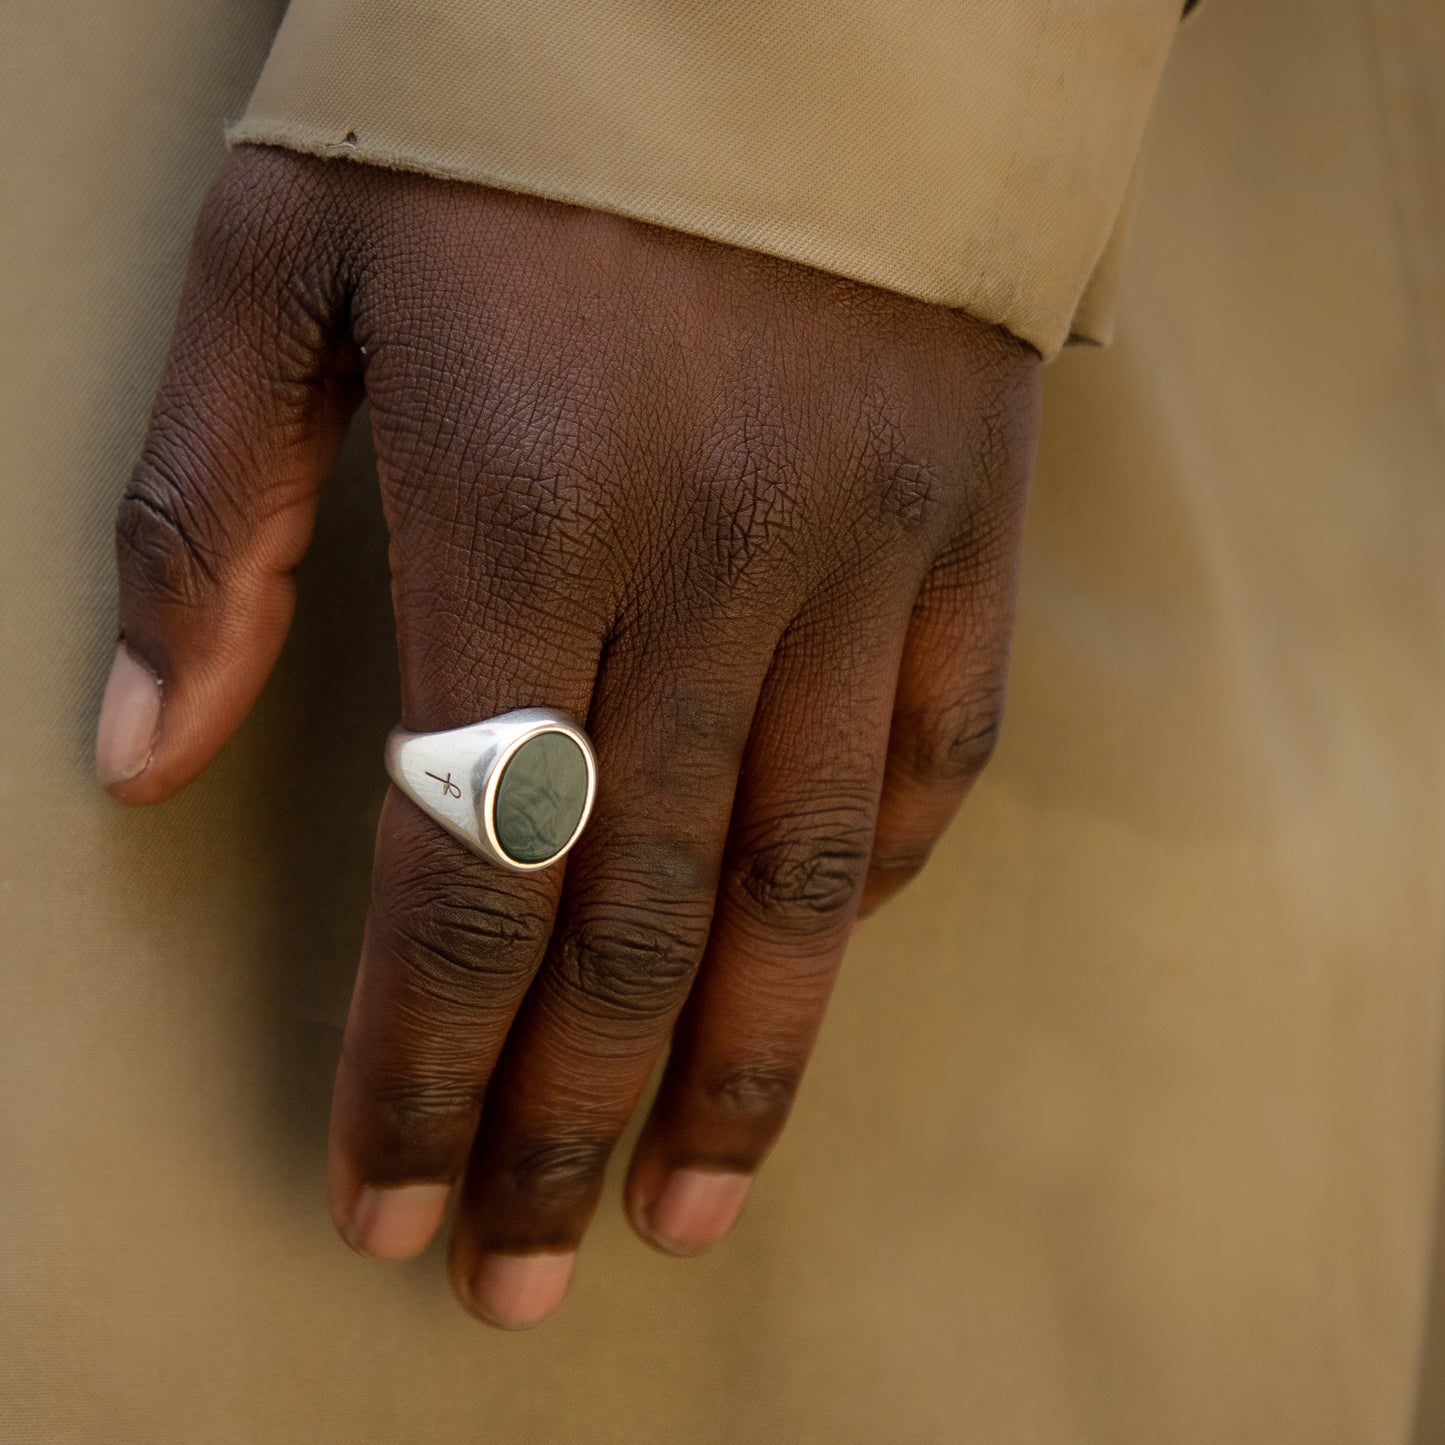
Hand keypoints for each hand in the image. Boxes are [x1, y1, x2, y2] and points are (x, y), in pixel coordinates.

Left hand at [98, 146, 1038, 1327]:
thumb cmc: (511, 108)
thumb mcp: (291, 255)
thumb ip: (207, 517)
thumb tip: (140, 757)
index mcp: (520, 507)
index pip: (457, 861)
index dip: (416, 1059)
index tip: (388, 1200)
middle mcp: (711, 566)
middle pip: (632, 915)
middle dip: (568, 1120)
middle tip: (529, 1275)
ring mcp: (863, 556)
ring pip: (806, 875)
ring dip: (743, 1063)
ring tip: (695, 1206)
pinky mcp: (963, 529)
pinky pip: (936, 750)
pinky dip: (877, 876)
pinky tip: (823, 960)